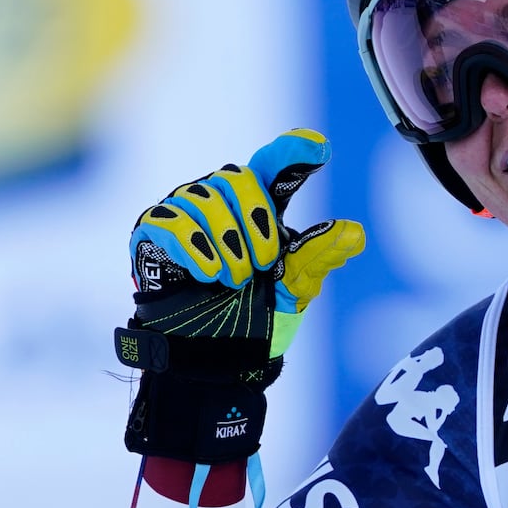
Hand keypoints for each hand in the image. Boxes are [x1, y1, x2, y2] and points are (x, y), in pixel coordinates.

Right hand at [115, 128, 364, 464]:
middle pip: (237, 178)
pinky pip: (170, 221)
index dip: (294, 150)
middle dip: (255, 221)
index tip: (318, 147)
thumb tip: (355, 233)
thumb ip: (316, 257)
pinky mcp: (152, 232)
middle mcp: (219, 200)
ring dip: (226, 243)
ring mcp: (182, 212)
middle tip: (261, 265)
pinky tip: (208, 274)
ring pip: (203, 199)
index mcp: (259, 208)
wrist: (213, 361)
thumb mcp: (293, 291)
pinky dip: (193, 247)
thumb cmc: (254, 320)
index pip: (275, 165)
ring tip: (233, 281)